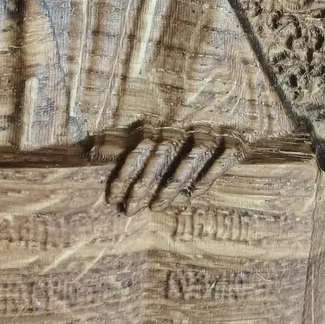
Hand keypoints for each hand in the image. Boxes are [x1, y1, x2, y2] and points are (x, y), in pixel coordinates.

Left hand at [99, 124, 246, 213]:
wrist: (236, 113)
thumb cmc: (183, 127)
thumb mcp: (150, 131)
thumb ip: (120, 141)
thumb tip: (88, 149)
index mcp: (164, 122)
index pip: (140, 147)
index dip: (125, 173)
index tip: (113, 197)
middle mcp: (185, 126)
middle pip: (162, 154)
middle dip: (144, 185)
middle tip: (131, 210)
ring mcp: (211, 133)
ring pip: (190, 159)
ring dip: (172, 185)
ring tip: (157, 207)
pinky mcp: (234, 144)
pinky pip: (221, 161)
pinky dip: (207, 177)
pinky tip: (193, 195)